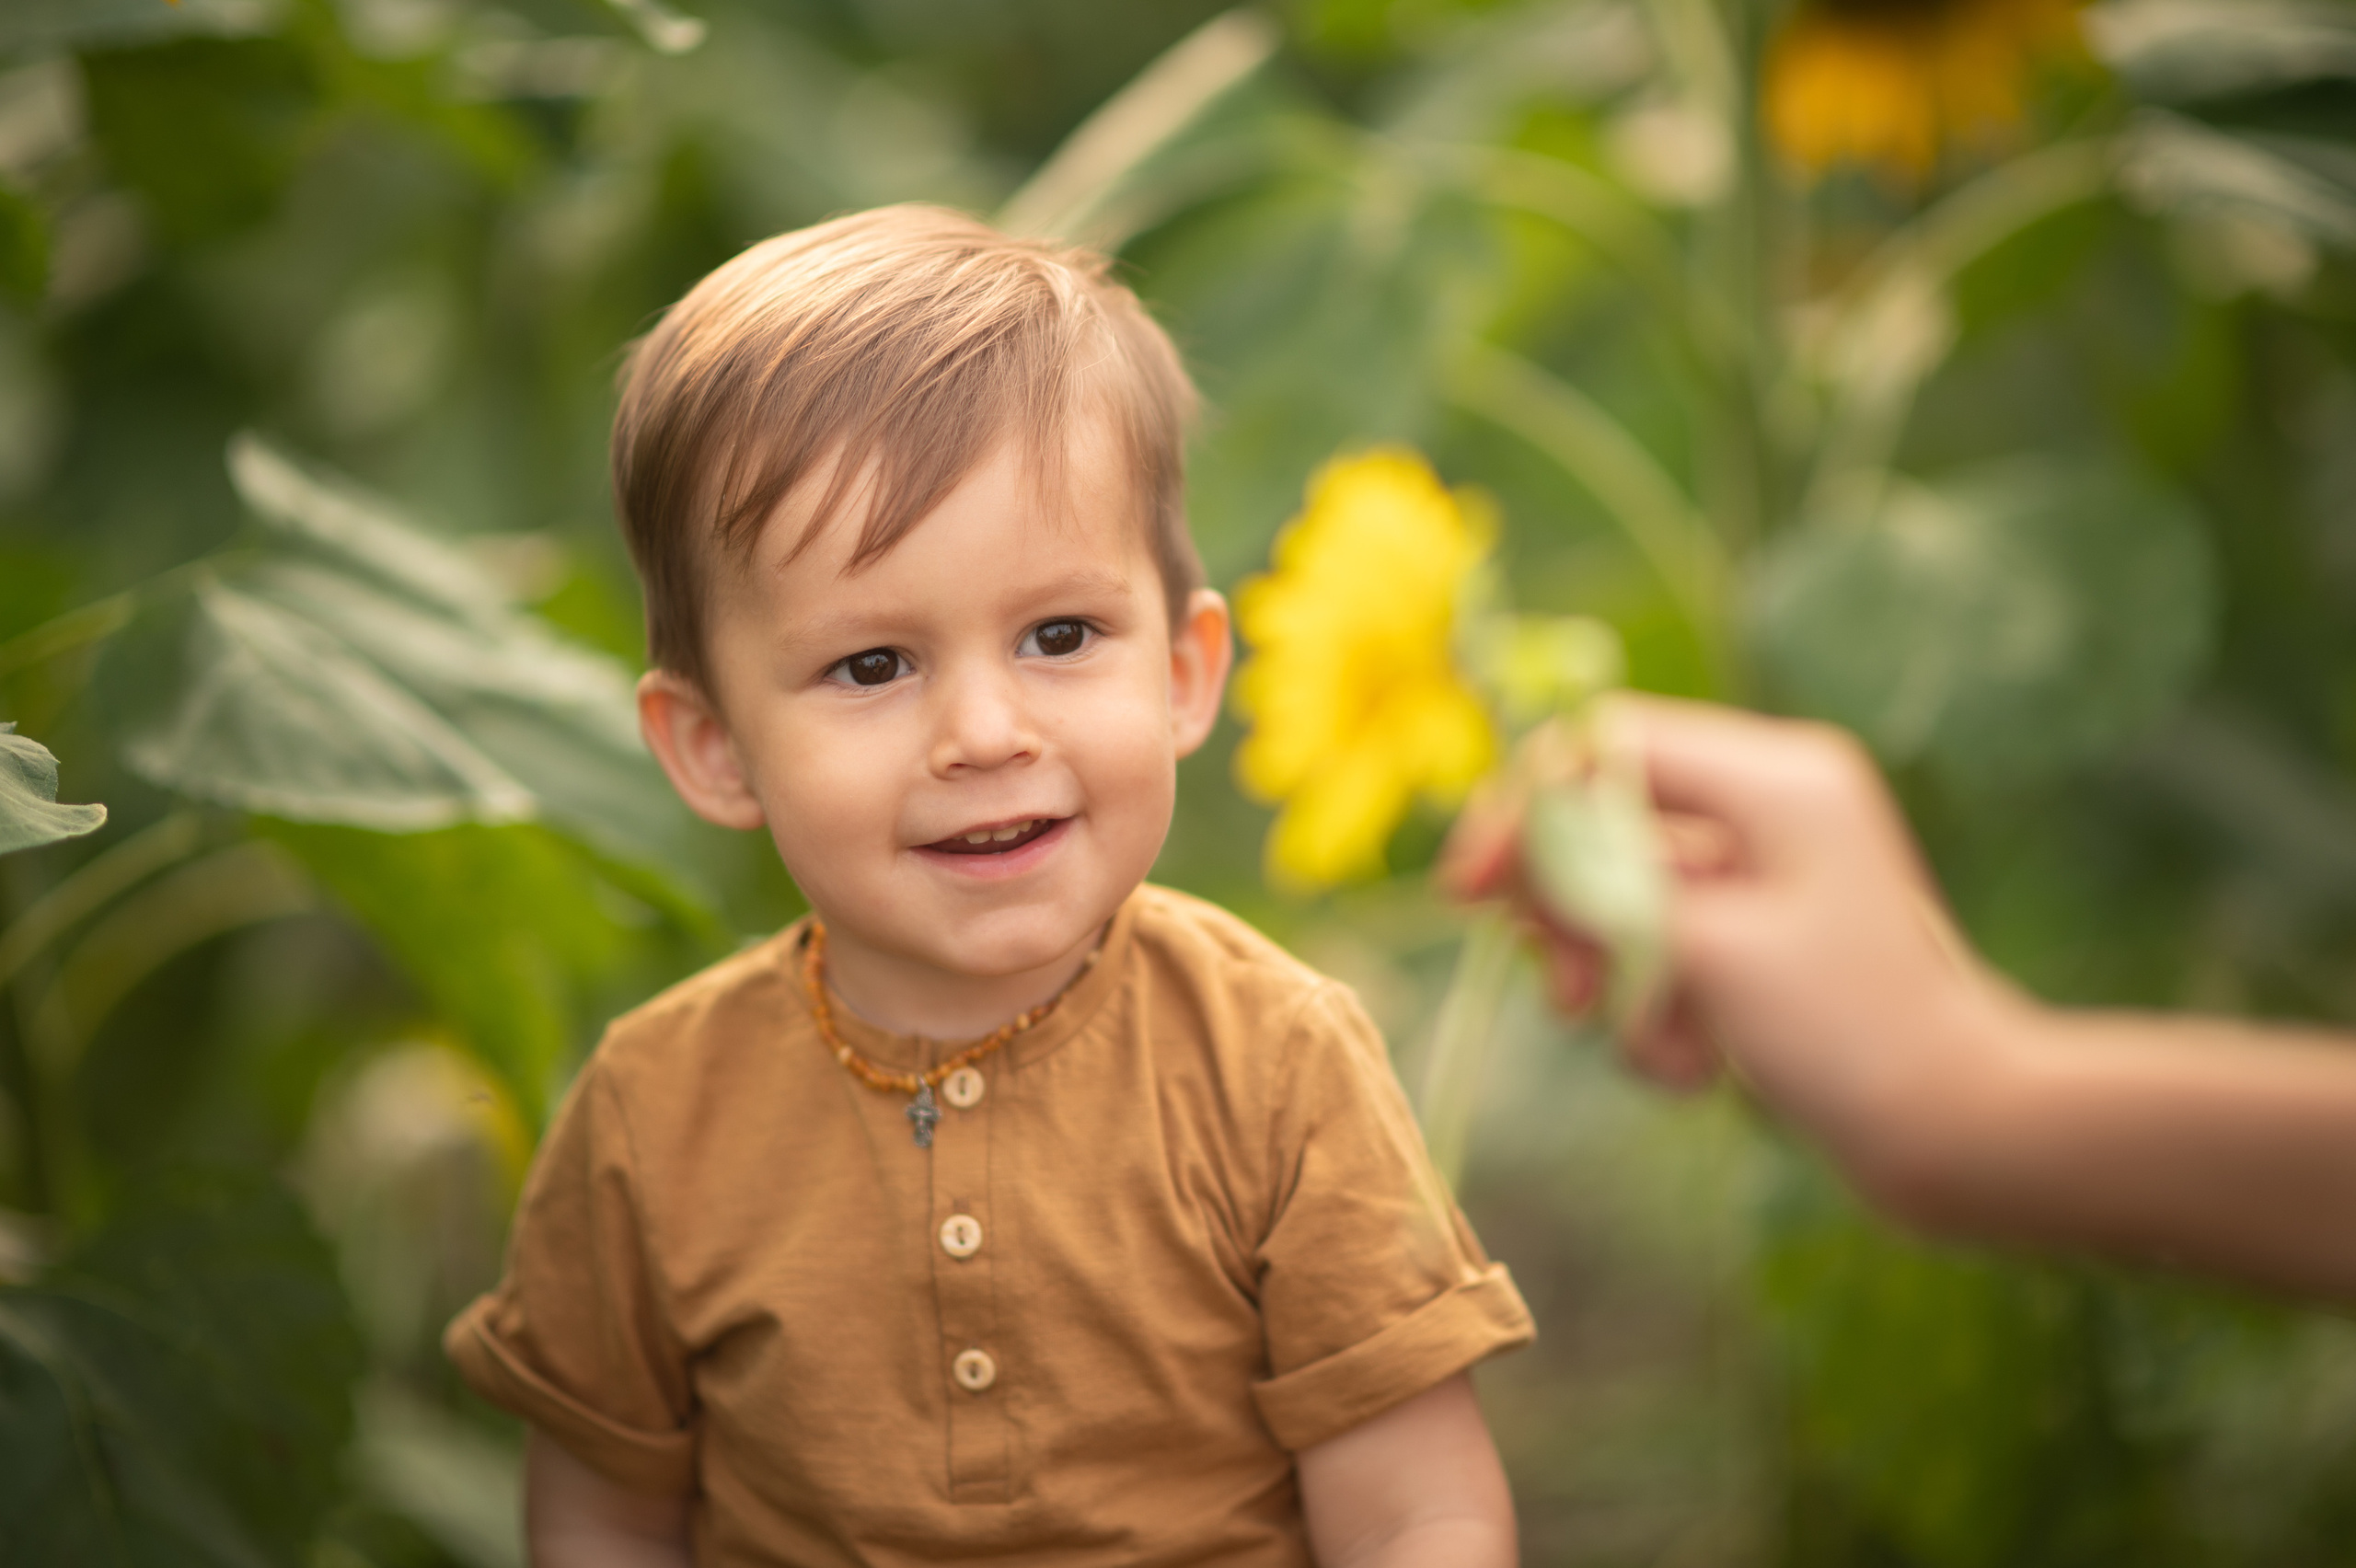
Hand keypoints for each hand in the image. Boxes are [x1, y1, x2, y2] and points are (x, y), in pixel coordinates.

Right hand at [1442, 696, 2013, 1173]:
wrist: (1958, 1136)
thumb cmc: (1851, 1033)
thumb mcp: (1708, 951)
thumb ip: (1600, 891)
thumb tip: (1513, 854)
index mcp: (1773, 776)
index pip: (1607, 744)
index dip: (1524, 809)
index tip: (1469, 893)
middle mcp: (1767, 806)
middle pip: (1604, 823)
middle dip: (1569, 916)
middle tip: (1560, 995)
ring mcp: (1763, 874)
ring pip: (1623, 899)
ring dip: (1616, 980)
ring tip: (1659, 1049)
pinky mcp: (1758, 938)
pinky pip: (1663, 950)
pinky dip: (1656, 1009)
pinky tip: (1696, 1067)